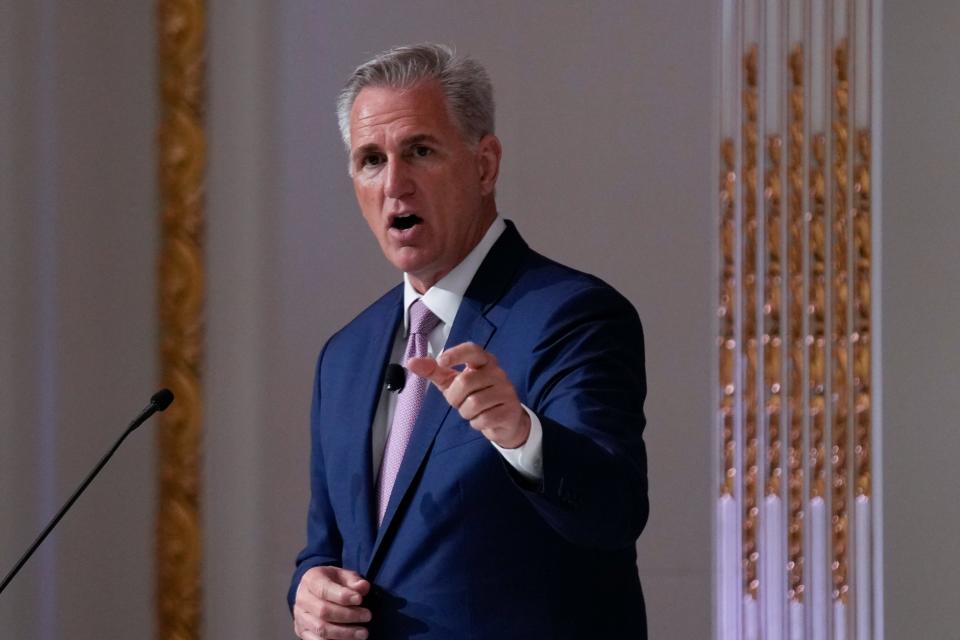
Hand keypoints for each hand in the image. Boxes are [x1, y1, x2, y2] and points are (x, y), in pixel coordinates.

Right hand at [293, 566, 370, 639]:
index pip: (324, 590)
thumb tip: (363, 587)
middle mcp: (302, 599)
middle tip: (367, 616)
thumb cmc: (332, 582)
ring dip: (344, 633)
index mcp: (311, 580)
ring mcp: (300, 617)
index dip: (343, 596)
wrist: (314, 591)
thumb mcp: (343, 575)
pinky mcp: (302, 632)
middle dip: (348, 615)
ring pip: (321, 629)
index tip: (360, 599)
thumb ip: (354, 580)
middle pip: (323, 611)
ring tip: (362, 633)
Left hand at [407, 342, 530, 448]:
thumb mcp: (453, 382)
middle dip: (455, 398)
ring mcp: (506, 391)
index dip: (456, 354)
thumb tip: (411, 362)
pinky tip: (484, 419)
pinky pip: (483, 419)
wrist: (506, 419)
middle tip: (460, 402)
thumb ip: (434, 371)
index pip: (472, 350)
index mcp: (484, 362)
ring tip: (474, 411)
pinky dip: (477, 423)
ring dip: (466, 413)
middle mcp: (498, 372)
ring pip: (473, 403)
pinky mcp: (510, 410)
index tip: (441, 361)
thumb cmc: (477, 396)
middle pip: (465, 382)